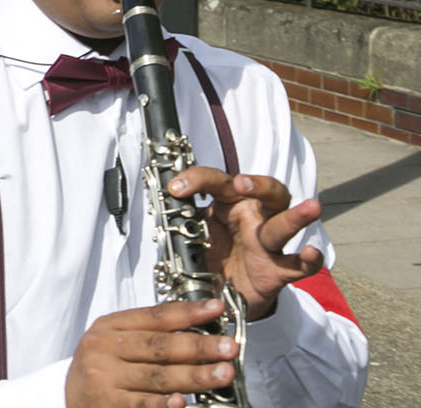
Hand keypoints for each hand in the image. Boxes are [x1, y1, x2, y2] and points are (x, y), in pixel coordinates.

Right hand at [66, 300, 239, 407]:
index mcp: (108, 327)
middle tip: (228, 348)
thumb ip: (148, 334)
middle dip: (199, 347)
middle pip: (158, 346)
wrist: (69, 398)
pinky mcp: (107, 404)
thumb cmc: (102, 368)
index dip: (187, 313)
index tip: (216, 310)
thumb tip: (198, 327)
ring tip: (223, 374)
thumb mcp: (116, 342)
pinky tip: (181, 402)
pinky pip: (141, 405)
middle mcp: (103, 349)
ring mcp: (103, 378)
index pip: (153, 317)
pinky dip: (163, 405)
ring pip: (157, 377)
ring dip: (194, 376)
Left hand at [168, 167, 324, 319]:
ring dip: (297, 216)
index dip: (198, 179)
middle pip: (266, 191)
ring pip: (285, 224)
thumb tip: (162, 201)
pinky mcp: (278, 271)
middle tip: (241, 184)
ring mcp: (268, 243)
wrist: (222, 294)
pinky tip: (311, 254)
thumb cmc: (211, 253)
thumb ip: (180, 217)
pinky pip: (298, 265)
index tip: (176, 188)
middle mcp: (253, 217)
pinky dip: (308, 260)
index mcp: (229, 203)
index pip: (218, 181)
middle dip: (258, 184)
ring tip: (312, 206)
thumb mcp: (192, 232)